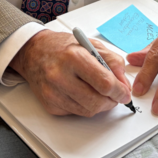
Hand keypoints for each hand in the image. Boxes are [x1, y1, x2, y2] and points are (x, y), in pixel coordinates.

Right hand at [9, 29, 131, 116]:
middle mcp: (60, 76)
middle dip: (112, 101)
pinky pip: (76, 113)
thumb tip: (123, 83)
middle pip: (97, 101)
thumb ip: (112, 61)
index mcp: (73, 57)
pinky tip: (82, 94)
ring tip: (100, 93)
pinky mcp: (50, 105)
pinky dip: (85, 106)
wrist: (33, 52)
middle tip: (116, 96)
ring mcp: (53, 93)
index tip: (124, 93)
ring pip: (89, 111)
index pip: (104, 83)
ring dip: (100, 105)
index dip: (120, 91)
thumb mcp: (91, 44)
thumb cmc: (62, 47)